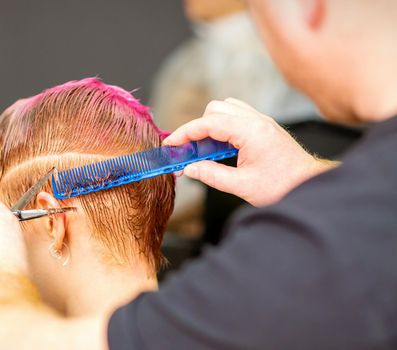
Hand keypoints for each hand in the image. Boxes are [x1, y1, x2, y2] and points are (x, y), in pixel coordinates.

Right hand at [164, 98, 332, 206]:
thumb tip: (189, 168)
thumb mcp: (242, 186)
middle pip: (216, 109)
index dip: (185, 133)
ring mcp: (262, 121)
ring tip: (206, 149)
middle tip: (190, 151)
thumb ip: (211, 175)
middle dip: (198, 128)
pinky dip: (224, 126)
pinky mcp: (265, 126)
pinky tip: (222, 146)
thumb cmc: (283, 186)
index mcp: (251, 132)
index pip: (208, 123)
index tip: (171, 144)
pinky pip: (238, 115)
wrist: (311, 185)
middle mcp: (257, 120)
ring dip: (211, 124)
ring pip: (226, 108)